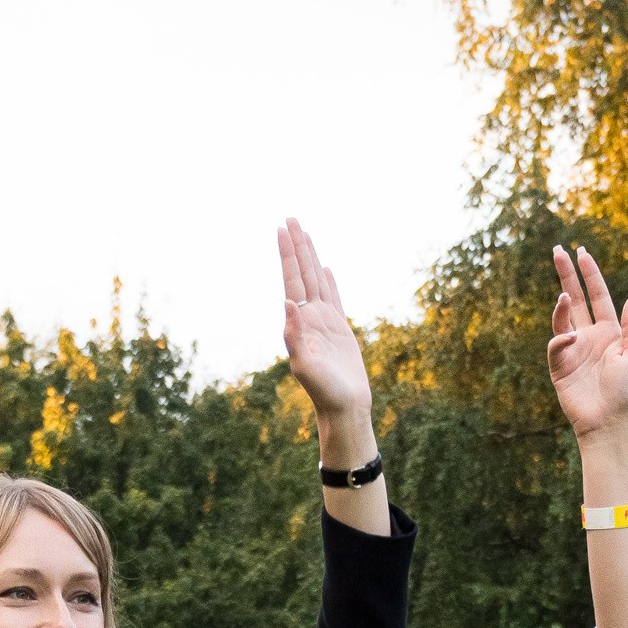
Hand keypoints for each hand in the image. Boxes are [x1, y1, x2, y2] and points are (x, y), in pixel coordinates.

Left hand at [277, 218, 372, 448]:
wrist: (344, 409)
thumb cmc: (325, 392)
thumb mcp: (306, 366)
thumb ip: (294, 335)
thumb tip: (288, 303)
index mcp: (300, 321)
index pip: (292, 279)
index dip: (287, 253)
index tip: (282, 228)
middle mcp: (310, 317)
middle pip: (302, 273)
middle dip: (296, 246)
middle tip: (290, 218)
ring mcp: (325, 322)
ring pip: (316, 280)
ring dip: (310, 257)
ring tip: (305, 234)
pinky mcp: (339, 330)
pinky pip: (334, 297)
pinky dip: (329, 281)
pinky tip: (326, 269)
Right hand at [548, 245, 627, 440]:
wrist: (607, 421)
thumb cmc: (625, 391)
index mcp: (608, 330)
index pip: (597, 295)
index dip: (590, 273)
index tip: (581, 252)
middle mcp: (589, 335)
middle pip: (576, 298)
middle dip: (567, 274)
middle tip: (558, 250)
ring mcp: (572, 349)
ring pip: (562, 317)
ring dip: (562, 304)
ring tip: (565, 296)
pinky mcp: (559, 365)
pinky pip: (556, 344)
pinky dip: (561, 338)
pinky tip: (570, 339)